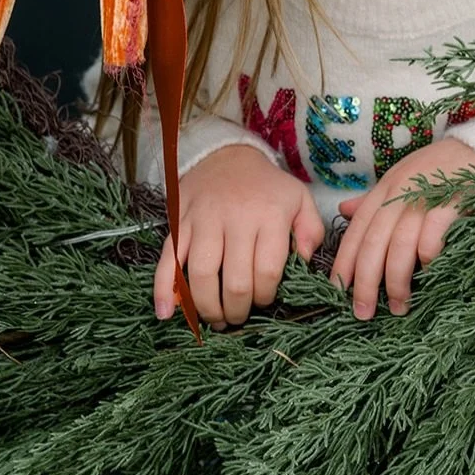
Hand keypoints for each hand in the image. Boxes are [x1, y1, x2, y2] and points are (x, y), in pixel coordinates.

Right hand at [154, 145, 324, 329]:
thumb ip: (311, 230)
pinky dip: (163, 290)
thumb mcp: (299, 199)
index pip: (268, 271)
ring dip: (207, 307)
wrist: (226, 155)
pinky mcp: (179, 223)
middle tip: (239, 317)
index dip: (266, 296)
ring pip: (201, 275)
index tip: (264, 301)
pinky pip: (168, 260)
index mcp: (269, 214)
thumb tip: (304, 261)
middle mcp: (236, 218)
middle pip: (234, 280)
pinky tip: (166, 314)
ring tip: (216, 319)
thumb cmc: (266, 187)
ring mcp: (203, 220)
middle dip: (238, 310)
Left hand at [330, 138, 474, 320]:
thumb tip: (343, 212)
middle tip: (363, 313)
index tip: (337, 291)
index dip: (345, 261)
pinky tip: (428, 274)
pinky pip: (434, 233)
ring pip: (401, 243)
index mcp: (385, 190)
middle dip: (366, 281)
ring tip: (399, 307)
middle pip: (374, 241)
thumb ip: (375, 200)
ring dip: (397, 279)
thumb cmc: (436, 171)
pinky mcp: (453, 200)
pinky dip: (427, 256)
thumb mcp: (401, 180)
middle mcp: (400, 192)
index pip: (357, 229)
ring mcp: (426, 195)